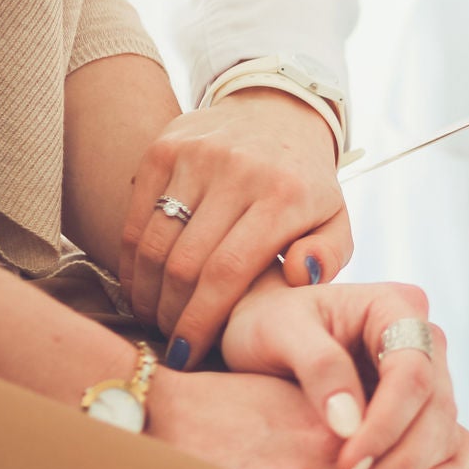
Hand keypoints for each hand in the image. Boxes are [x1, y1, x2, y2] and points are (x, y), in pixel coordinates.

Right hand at [120, 89, 352, 367]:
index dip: (200, 321)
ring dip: (147, 292)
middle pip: (184, 263)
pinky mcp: (164, 147)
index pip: (227, 272)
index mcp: (284, 196)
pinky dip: (133, 259)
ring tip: (155, 317)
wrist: (278, 113)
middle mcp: (238, 171)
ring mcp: (196, 155)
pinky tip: (141, 284)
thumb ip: (329, 255)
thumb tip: (299, 277)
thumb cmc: (306, 185)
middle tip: (172, 340)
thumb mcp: (336, 220)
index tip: (188, 355)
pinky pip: (137, 216)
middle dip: (172, 314)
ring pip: (154, 243)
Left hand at [221, 274, 468, 468]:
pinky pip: (455, 442)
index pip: (412, 371)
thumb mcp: (277, 332)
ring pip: (445, 429)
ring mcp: (430, 376)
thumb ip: (318, 367)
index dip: (387, 423)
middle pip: (436, 406)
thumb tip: (349, 424)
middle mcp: (423, 340)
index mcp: (394, 307)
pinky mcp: (424, 411)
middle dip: (400, 457)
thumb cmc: (265, 324)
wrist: (259, 338)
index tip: (350, 463)